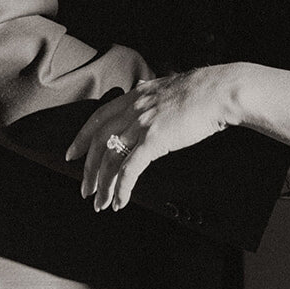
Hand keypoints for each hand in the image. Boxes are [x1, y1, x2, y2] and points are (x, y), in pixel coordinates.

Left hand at [65, 67, 230, 212]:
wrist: (218, 92)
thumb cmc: (199, 91)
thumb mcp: (166, 85)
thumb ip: (149, 90)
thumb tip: (141, 86)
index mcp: (134, 97)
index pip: (98, 118)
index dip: (81, 138)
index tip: (71, 154)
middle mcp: (133, 109)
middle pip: (99, 142)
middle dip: (89, 170)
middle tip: (85, 190)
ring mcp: (142, 124)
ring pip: (111, 159)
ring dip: (103, 185)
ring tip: (101, 203)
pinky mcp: (154, 139)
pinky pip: (129, 169)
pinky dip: (121, 188)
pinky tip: (120, 201)